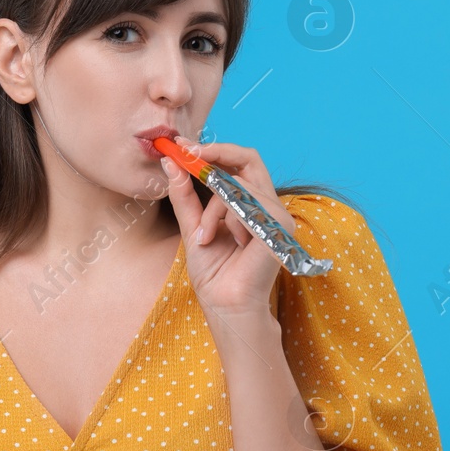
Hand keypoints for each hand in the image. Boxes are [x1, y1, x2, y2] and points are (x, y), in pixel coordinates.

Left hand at [158, 136, 294, 317]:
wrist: (226, 305)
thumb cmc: (213, 273)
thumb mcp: (193, 226)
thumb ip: (185, 195)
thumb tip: (171, 162)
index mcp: (251, 204)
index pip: (238, 163)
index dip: (213, 149)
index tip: (182, 145)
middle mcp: (269, 205)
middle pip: (248, 158)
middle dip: (215, 153)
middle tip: (187, 153)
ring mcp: (277, 213)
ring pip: (236, 183)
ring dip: (211, 209)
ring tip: (204, 237)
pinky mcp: (278, 223)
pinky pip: (242, 201)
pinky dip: (224, 219)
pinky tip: (226, 242)